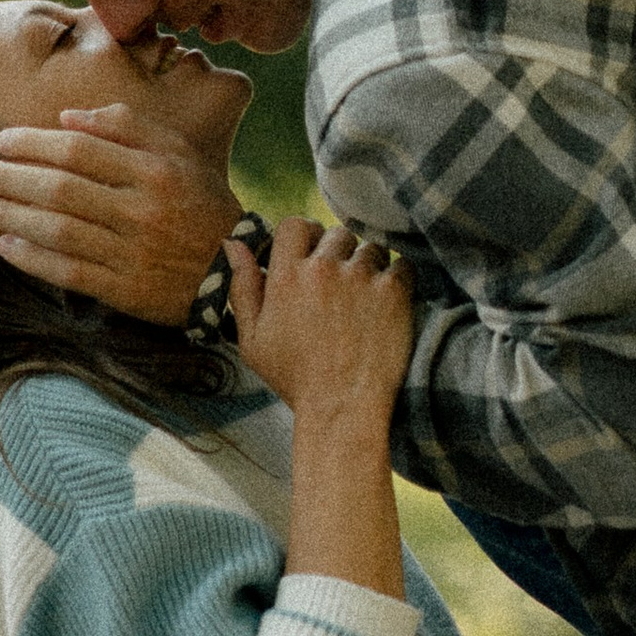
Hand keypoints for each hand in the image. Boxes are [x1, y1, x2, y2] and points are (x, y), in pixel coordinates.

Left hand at [0, 103, 237, 322]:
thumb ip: (128, 127)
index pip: (80, 150)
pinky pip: (71, 272)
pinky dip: (35, 259)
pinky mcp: (127, 291)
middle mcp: (143, 209)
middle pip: (62, 188)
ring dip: (11, 217)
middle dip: (9, 178)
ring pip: (59, 230)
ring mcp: (134, 252)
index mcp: (155, 170)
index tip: (2, 142)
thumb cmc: (201, 204)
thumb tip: (68, 117)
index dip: (34, 143)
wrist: (233, 272)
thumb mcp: (179, 152)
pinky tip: (6, 245)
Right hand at [227, 219, 413, 419]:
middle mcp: (322, 269)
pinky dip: (399, 279)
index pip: (296, 224)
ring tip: (365, 300)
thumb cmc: (295, 379)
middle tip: (341, 287)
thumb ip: (242, 287)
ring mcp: (360, 278)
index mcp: (285, 276)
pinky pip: (402, 265)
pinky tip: (389, 304)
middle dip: (339, 254)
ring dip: (369, 267)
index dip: (306, 236)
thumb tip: (232, 243)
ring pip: (370, 248)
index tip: (312, 257)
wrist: (342, 410)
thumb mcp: (253, 339)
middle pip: (336, 233)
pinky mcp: (393, 292)